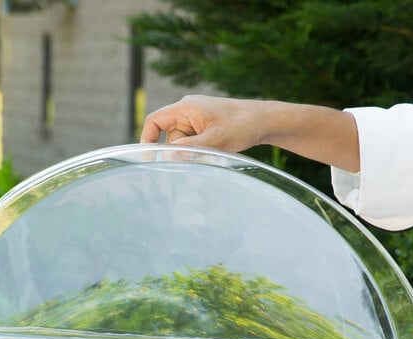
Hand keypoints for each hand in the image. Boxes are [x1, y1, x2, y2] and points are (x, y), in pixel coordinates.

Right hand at [140, 94, 359, 171]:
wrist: (264, 121)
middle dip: (180, 151)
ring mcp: (196, 119)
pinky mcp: (204, 128)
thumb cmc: (242, 125)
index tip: (147, 158)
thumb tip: (166, 157)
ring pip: (183, 143)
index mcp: (186, 107)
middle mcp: (188, 110)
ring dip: (194, 152)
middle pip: (171, 136)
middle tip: (200, 158)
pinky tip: (216, 151)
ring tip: (215, 152)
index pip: (155, 121)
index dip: (147, 139)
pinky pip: (193, 143)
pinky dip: (201, 151)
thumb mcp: (215, 140)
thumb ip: (189, 149)